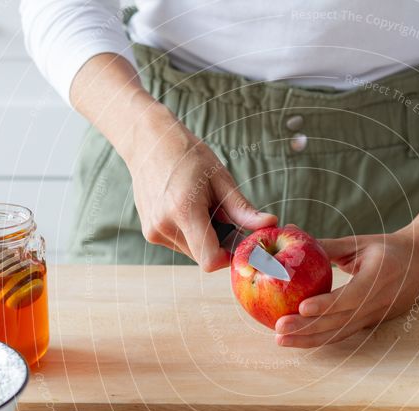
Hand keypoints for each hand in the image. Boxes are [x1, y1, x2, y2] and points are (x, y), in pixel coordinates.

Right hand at [127, 107, 275, 269]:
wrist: (149, 143)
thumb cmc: (188, 156)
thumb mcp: (220, 179)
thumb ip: (243, 209)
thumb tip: (270, 224)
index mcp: (183, 211)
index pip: (210, 259)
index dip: (229, 256)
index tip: (239, 241)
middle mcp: (164, 226)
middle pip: (204, 256)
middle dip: (219, 242)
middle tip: (221, 213)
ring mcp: (153, 231)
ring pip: (193, 251)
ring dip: (205, 237)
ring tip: (201, 206)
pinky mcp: (150, 232)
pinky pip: (181, 244)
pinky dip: (191, 233)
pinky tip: (187, 208)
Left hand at [274, 227, 418, 347]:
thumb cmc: (388, 248)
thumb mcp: (359, 242)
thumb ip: (326, 245)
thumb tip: (291, 233)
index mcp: (380, 276)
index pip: (352, 296)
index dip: (327, 305)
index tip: (302, 307)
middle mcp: (380, 301)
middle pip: (341, 321)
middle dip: (308, 328)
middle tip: (280, 330)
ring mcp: (378, 316)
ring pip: (341, 333)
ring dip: (310, 339)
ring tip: (283, 340)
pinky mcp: (373, 324)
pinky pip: (345, 334)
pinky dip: (321, 338)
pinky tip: (300, 340)